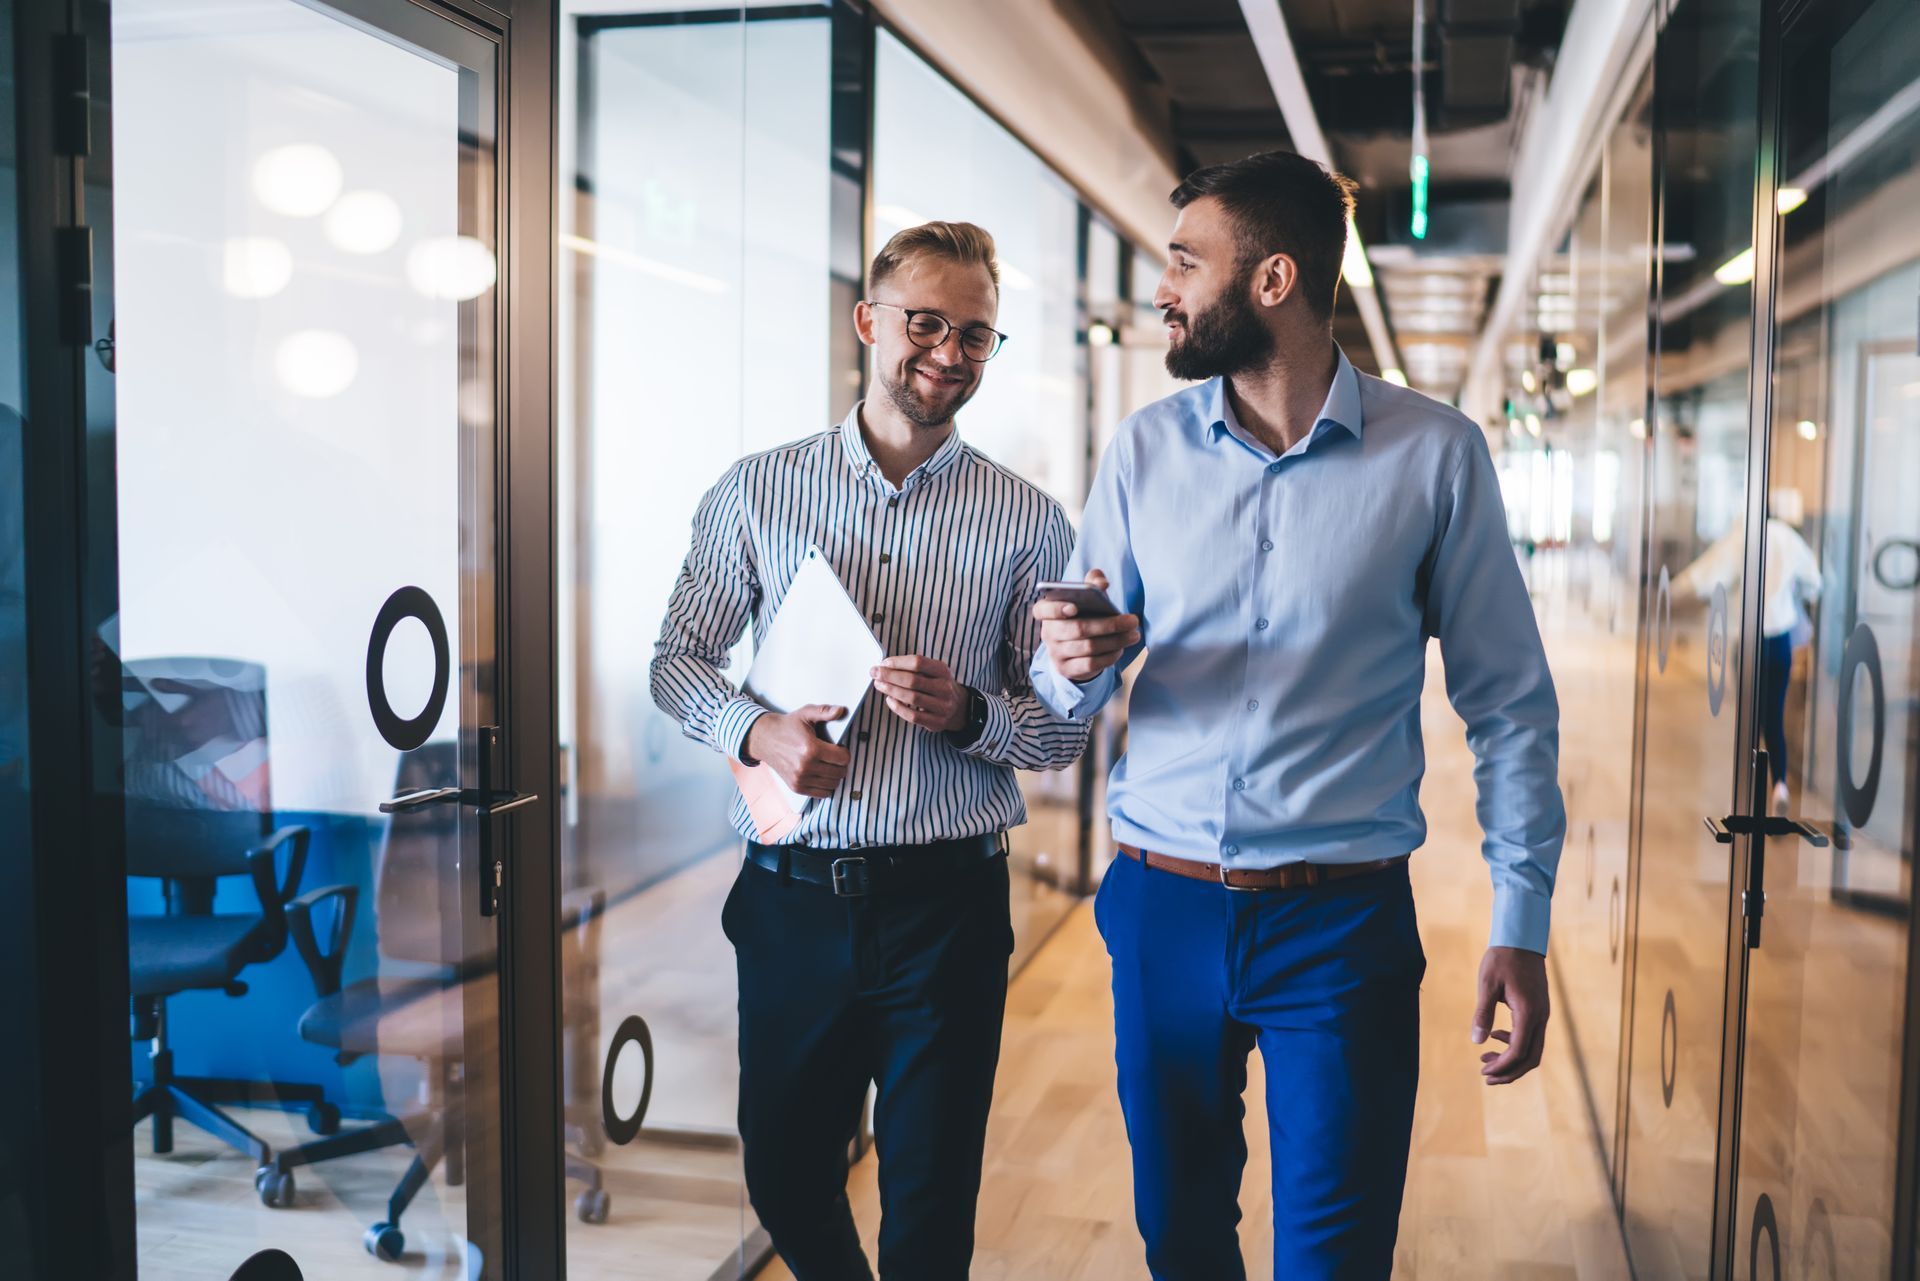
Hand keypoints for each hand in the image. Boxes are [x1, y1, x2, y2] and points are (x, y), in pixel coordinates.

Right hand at [744, 704, 850, 798]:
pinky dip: (825, 786)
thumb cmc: (787, 727)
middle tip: (835, 757)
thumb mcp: (805, 714)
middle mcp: (806, 766)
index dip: (845, 752)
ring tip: (828, 765)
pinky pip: (822, 794)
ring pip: (833, 784)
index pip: (843, 758)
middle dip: (841, 764)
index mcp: (811, 749)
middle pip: (840, 772)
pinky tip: (822, 775)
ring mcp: (800, 779)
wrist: (764, 739)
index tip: (839, 748)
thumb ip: (824, 712)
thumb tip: (841, 710)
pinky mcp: (796, 787)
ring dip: (834, 775)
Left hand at [871, 655, 966, 733]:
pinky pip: (913, 716)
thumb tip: (885, 666)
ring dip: (891, 690)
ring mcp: (942, 706)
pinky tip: (890, 700)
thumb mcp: (933, 671)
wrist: (958, 707)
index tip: (883, 663)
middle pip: (913, 680)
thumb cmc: (938, 686)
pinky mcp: (936, 722)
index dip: (898, 662)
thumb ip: (913, 668)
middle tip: (875, 673)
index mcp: (943, 671)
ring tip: (880, 685)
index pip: (918, 662)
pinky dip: (898, 708)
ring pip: (912, 698)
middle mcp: (945, 688)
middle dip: (890, 676)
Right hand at [1031, 569, 1141, 682]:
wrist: (1075, 648)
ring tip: (1134, 634)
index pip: (1042, 610)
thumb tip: (1102, 583)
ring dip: (1115, 641)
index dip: (1056, 609)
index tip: (1074, 607)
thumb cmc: (1082, 615)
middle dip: (1108, 625)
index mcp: (1047, 611)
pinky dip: (1109, 656)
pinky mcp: (1066, 669)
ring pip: (1088, 647)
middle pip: (1077, 629)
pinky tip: (1121, 648)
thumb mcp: (1085, 597)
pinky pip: (1091, 664)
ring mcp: (1056, 653)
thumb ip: (1092, 582)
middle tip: (1132, 621)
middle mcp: (1048, 633)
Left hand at [1472, 946, 1548, 1084]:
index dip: (1502, 1066)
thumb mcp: (1487, 984)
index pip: (1518, 1051)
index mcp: (1528, 1013)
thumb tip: (1477, 1041)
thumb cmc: (1502, 959)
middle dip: (1509, 1072)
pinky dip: (1515, 1045)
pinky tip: (1496, 1037)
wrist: (1522, 940)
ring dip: (1512, 1061)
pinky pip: (1531, 1037)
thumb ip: (1482, 1013)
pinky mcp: (1539, 1011)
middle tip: (1486, 1077)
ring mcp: (1542, 1015)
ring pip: (1533, 1050)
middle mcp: (1540, 1017)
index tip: (1484, 1072)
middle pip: (1530, 1058)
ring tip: (1485, 1059)